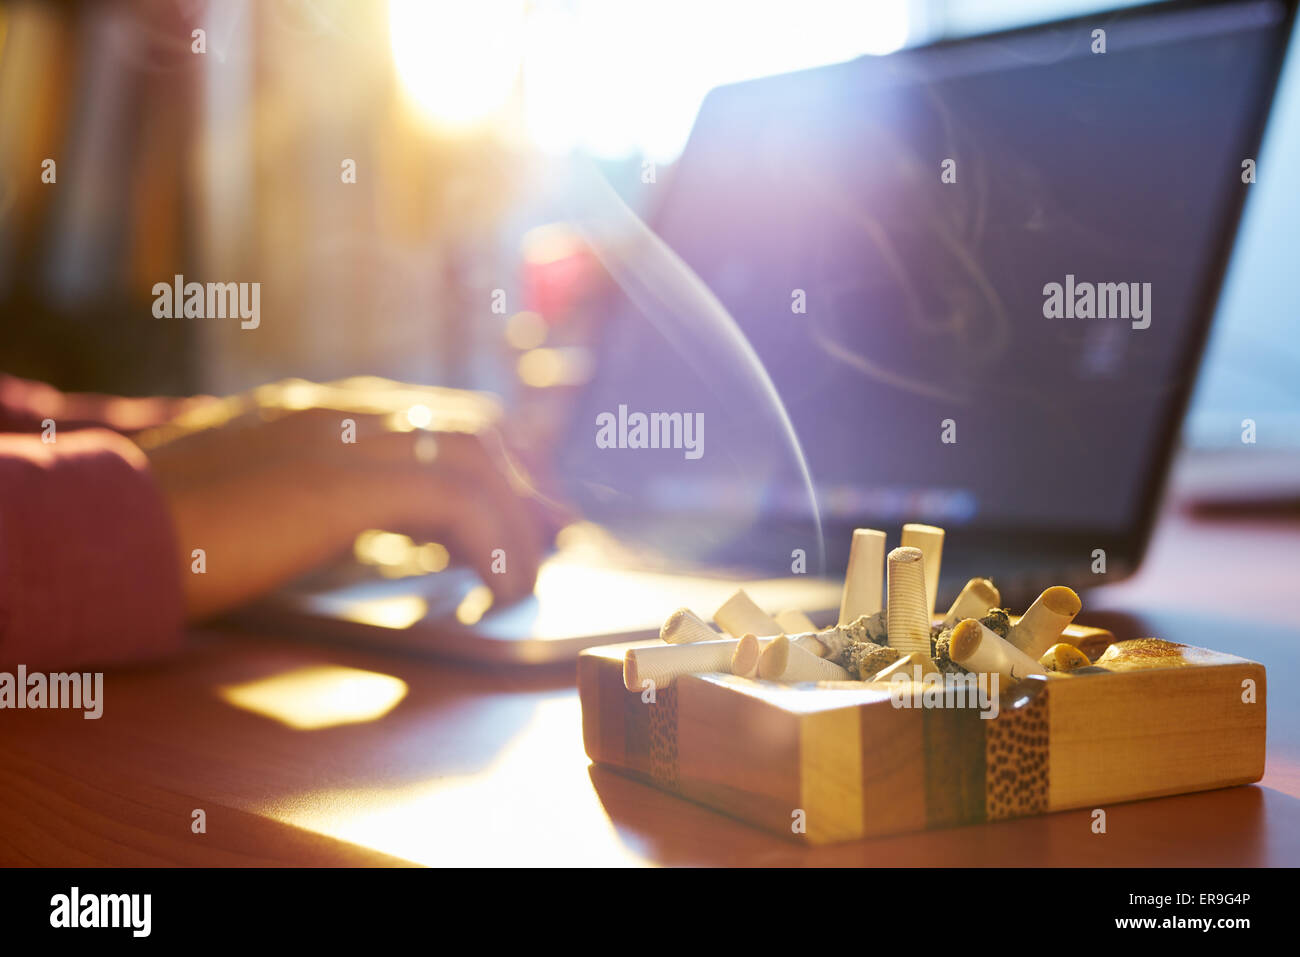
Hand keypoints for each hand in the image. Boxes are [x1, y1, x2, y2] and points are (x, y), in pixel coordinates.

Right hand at [136, 377, 545, 620]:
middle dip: (519, 489)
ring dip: (515, 519)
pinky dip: (494, 540)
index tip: (520, 517)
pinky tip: (496, 586)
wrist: (107, 529)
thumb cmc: (176, 530)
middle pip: (472, 426)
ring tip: (521, 578)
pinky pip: (455, 494)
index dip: (492, 466)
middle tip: (540, 546)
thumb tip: (392, 534)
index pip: (436, 418)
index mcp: (324, 411)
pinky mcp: (342, 476)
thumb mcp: (269, 503)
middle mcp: (342, 409)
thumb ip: (331, 503)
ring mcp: (342, 433)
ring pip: (474, 454)